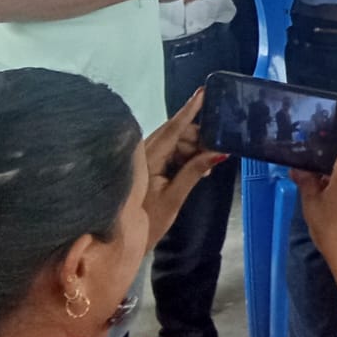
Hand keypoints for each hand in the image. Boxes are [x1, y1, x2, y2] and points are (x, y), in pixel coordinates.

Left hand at [142, 88, 225, 247]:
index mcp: (147, 158)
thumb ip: (196, 170)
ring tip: (206, 168)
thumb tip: (219, 151)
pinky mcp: (144, 166)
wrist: (117, 245)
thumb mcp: (175, 197)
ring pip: (174, 142)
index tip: (203, 91)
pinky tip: (196, 169)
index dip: (189, 110)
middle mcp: (143, 153)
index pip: (173, 128)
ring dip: (192, 149)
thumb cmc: (146, 223)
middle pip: (176, 133)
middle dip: (198, 138)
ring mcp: (142, 159)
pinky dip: (184, 157)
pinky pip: (169, 152)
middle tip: (215, 154)